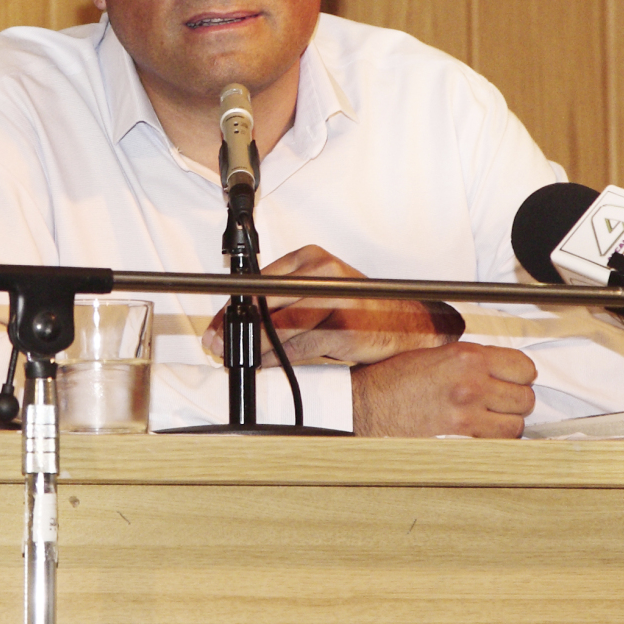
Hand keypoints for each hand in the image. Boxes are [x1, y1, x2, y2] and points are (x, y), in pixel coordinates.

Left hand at [202, 244, 461, 365]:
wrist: (408, 325)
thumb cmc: (359, 311)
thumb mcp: (319, 293)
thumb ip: (283, 301)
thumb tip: (238, 322)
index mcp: (312, 259)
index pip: (259, 282)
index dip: (233, 308)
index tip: (216, 327)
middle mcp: (323, 273)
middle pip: (265, 303)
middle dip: (237, 328)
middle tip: (218, 345)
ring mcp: (334, 299)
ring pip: (278, 327)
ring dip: (253, 347)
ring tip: (238, 358)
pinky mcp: (343, 327)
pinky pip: (298, 347)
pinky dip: (276, 359)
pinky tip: (265, 365)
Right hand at [349, 342, 536, 436]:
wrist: (366, 406)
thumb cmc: (393, 379)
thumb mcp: (434, 353)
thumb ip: (471, 360)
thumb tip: (500, 370)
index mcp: (466, 356)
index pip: (524, 368)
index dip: (519, 375)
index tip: (510, 379)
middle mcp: (472, 383)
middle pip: (525, 397)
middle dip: (514, 399)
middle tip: (497, 400)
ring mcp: (468, 414)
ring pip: (517, 424)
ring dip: (507, 422)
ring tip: (488, 417)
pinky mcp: (460, 438)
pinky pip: (498, 443)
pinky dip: (494, 440)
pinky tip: (478, 432)